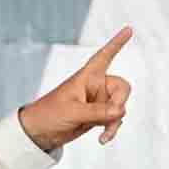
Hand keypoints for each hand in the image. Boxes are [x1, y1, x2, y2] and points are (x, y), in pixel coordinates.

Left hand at [17, 26, 133, 151]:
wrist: (39, 133)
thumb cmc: (49, 115)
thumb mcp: (73, 112)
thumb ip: (98, 112)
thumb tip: (121, 111)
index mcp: (87, 76)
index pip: (104, 56)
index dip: (117, 43)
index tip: (129, 29)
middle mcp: (95, 86)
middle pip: (121, 88)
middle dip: (119, 104)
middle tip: (112, 116)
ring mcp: (97, 102)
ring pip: (119, 107)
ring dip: (115, 121)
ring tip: (105, 135)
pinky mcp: (97, 116)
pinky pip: (114, 120)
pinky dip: (111, 129)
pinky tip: (104, 139)